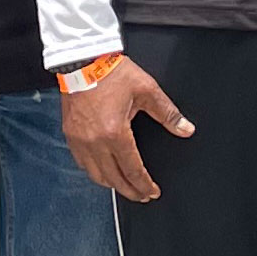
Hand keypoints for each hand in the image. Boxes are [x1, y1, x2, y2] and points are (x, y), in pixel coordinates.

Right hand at [59, 56, 192, 200]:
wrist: (83, 60)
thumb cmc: (112, 72)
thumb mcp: (147, 90)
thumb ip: (168, 113)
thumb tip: (186, 129)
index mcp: (115, 133)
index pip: (133, 170)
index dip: (145, 185)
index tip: (153, 192)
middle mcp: (95, 141)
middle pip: (114, 179)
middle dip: (131, 191)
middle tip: (142, 196)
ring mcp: (79, 140)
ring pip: (95, 175)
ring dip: (112, 184)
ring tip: (125, 186)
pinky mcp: (70, 135)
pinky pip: (81, 163)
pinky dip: (94, 171)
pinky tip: (103, 170)